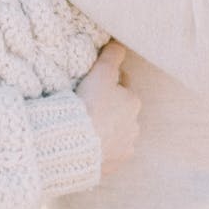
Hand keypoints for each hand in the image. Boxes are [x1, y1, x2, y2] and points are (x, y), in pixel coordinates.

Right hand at [76, 41, 140, 174]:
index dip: (110, 83)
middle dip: (110, 108)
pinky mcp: (112, 166)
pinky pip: (107, 154)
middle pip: (121, 112)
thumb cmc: (89, 103)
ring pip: (116, 134)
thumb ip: (112, 55)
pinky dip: (100, 149)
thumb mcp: (101, 72)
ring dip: (106, 130)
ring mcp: (124, 149)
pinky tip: (86, 144)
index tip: (95, 84)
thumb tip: (119, 42)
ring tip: (86, 127)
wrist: (75, 141)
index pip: (123, 88)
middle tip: (88, 104)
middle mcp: (134, 127)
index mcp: (133, 103)